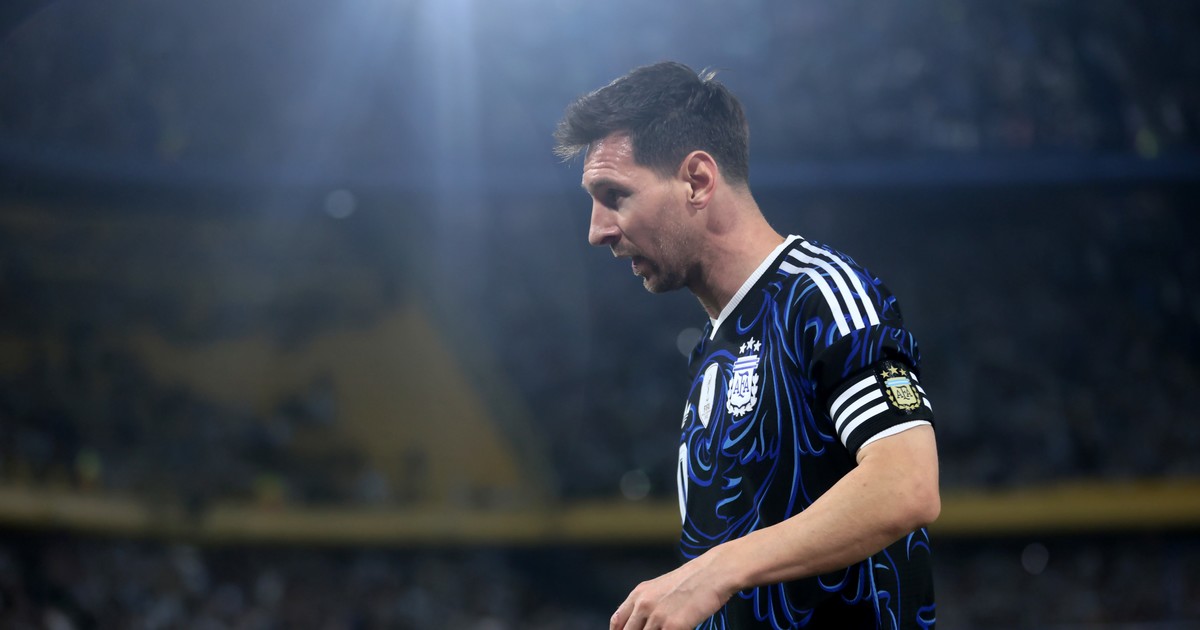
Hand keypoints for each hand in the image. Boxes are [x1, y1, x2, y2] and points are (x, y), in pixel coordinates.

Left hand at [610, 552, 733, 629]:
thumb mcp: (660, 587)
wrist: (713, 573)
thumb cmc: (692, 580)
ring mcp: (658, 617)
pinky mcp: (674, 626)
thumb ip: (646, 604)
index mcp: (638, 595)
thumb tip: (639, 622)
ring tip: (666, 629)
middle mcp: (644, 605)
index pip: (617, 622)